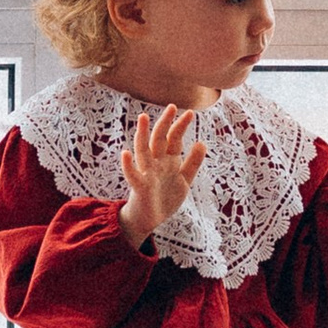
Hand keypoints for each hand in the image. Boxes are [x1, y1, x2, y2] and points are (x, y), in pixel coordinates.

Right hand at [119, 101, 206, 244]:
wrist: (149, 220)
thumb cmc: (165, 198)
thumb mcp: (184, 180)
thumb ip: (192, 163)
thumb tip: (202, 142)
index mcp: (167, 161)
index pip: (174, 139)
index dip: (180, 126)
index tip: (190, 112)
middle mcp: (156, 163)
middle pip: (159, 139)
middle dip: (165, 123)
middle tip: (172, 107)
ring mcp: (146, 173)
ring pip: (143, 150)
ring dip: (141, 134)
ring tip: (143, 118)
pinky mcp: (139, 187)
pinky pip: (132, 174)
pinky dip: (128, 164)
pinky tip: (126, 153)